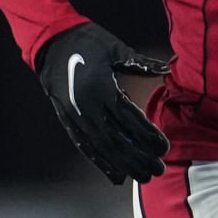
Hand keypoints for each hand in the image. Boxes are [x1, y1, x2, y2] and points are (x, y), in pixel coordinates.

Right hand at [36, 23, 170, 183]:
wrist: (49, 41)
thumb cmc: (86, 40)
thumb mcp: (114, 48)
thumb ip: (140, 63)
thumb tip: (168, 66)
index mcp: (101, 87)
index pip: (129, 119)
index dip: (148, 136)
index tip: (164, 148)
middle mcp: (87, 106)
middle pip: (117, 140)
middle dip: (140, 157)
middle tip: (159, 169)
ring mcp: (75, 116)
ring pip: (102, 148)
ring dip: (124, 165)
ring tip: (143, 177)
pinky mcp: (67, 120)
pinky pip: (85, 146)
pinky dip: (101, 163)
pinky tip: (116, 176)